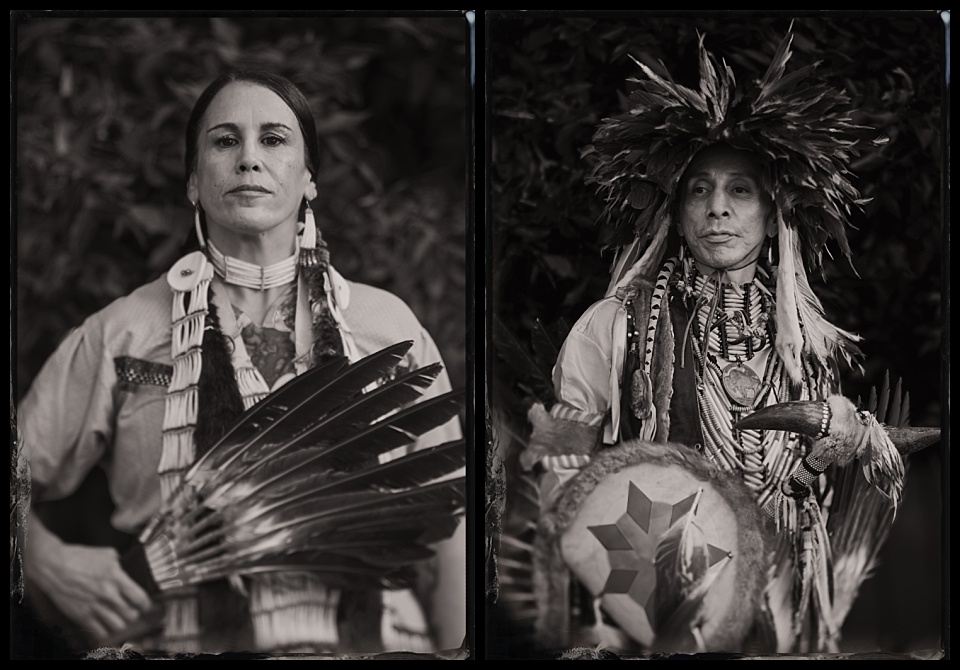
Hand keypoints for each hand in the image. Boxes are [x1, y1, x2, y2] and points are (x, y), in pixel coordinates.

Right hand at [23, 516, 155, 644]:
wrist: (53, 566)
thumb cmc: (79, 558)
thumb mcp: (107, 554)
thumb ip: (121, 564)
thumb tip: (131, 568)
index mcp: (115, 577)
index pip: (140, 598)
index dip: (147, 604)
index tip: (147, 604)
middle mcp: (107, 594)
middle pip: (131, 615)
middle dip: (136, 613)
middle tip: (134, 610)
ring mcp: (94, 607)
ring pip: (118, 626)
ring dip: (122, 623)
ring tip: (121, 617)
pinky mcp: (81, 616)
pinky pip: (100, 632)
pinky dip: (106, 631)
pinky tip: (107, 624)